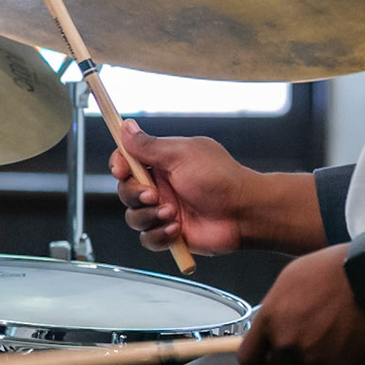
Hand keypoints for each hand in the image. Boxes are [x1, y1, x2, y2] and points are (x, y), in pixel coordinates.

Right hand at [111, 120, 257, 255]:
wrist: (244, 212)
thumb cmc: (220, 179)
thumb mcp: (181, 154)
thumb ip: (149, 145)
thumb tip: (126, 126)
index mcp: (164, 162)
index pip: (128, 160)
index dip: (119, 165)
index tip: (121, 169)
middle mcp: (162, 186)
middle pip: (125, 191)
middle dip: (134, 194)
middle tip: (153, 195)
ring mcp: (166, 210)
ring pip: (134, 217)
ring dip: (149, 216)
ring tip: (172, 213)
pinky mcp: (171, 233)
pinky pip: (148, 239)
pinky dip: (159, 235)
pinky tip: (177, 229)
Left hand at [238, 244, 364, 364]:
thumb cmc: (332, 268)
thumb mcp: (290, 278)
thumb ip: (276, 309)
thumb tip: (273, 326)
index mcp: (272, 320)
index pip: (249, 358)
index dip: (259, 359)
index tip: (267, 357)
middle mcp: (290, 343)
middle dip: (293, 359)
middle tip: (312, 337)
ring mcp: (318, 358)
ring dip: (322, 352)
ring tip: (339, 324)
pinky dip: (345, 353)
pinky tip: (353, 330)